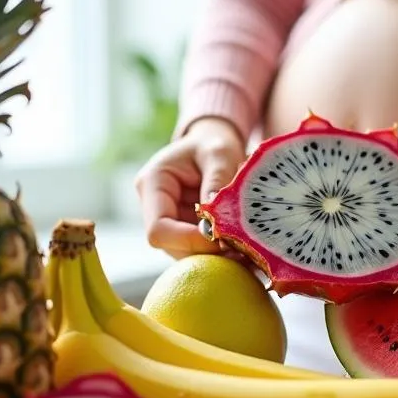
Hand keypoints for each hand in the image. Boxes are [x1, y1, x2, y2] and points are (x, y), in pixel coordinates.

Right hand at [134, 117, 246, 258]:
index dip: (188, 240)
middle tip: (241, 250)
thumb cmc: (213, 143)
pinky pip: (196, 247)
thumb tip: (215, 219)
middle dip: (204, 250)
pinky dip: (217, 250)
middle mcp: (153, 207)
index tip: (222, 239)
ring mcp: (167, 220)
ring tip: (245, 248)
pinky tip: (241, 245)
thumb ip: (217, 180)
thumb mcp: (219, 152)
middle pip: (171, 246)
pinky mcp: (182, 228)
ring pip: (184, 251)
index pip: (158, 229)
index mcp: (152, 184)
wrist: (212, 143)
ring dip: (213, 253)